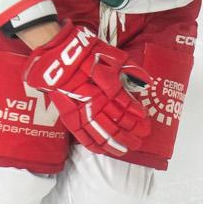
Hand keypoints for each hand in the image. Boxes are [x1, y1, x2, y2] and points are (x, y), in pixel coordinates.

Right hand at [24, 24, 154, 154]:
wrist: (56, 54)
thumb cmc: (86, 52)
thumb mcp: (112, 55)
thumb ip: (130, 69)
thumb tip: (146, 83)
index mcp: (107, 86)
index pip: (126, 107)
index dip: (137, 116)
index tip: (146, 122)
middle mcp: (95, 101)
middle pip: (115, 124)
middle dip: (129, 134)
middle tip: (140, 139)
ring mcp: (80, 110)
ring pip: (100, 133)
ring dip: (114, 143)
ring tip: (126, 150)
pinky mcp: (68, 115)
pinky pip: (81, 134)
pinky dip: (92, 144)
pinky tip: (102, 151)